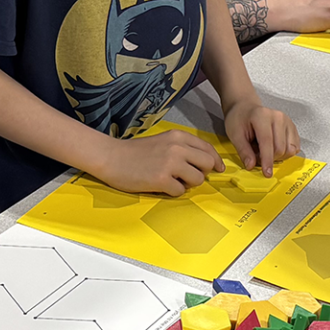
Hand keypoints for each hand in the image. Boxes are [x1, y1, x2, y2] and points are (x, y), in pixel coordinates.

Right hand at [95, 128, 224, 194]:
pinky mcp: (161, 179)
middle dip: (202, 173)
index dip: (216, 161)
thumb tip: (206, 163)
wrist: (112, 157)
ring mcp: (170, 164)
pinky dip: (173, 192)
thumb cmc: (136, 151)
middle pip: (208, 164)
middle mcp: (177, 148)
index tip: (218, 169)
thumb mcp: (163, 141)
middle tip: (188, 176)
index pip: (208, 149)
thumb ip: (183, 148)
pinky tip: (161, 186)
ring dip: (188, 184)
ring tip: (172, 181)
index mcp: (179, 137)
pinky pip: (180, 191)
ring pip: (197, 179)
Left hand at [222, 96, 300, 176]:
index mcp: (262, 116)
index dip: (267, 160)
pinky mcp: (292, 126)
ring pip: (290, 149)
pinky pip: (295, 147)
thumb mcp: (235, 134)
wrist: (246, 107)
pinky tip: (274, 148)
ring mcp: (287, 121)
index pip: (268, 142)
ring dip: (278, 156)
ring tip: (265, 150)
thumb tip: (251, 166)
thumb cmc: (239, 119)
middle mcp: (278, 117)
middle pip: (280, 149)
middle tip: (257, 155)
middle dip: (270, 159)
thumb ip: (243, 151)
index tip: (267, 173)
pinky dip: (286, 152)